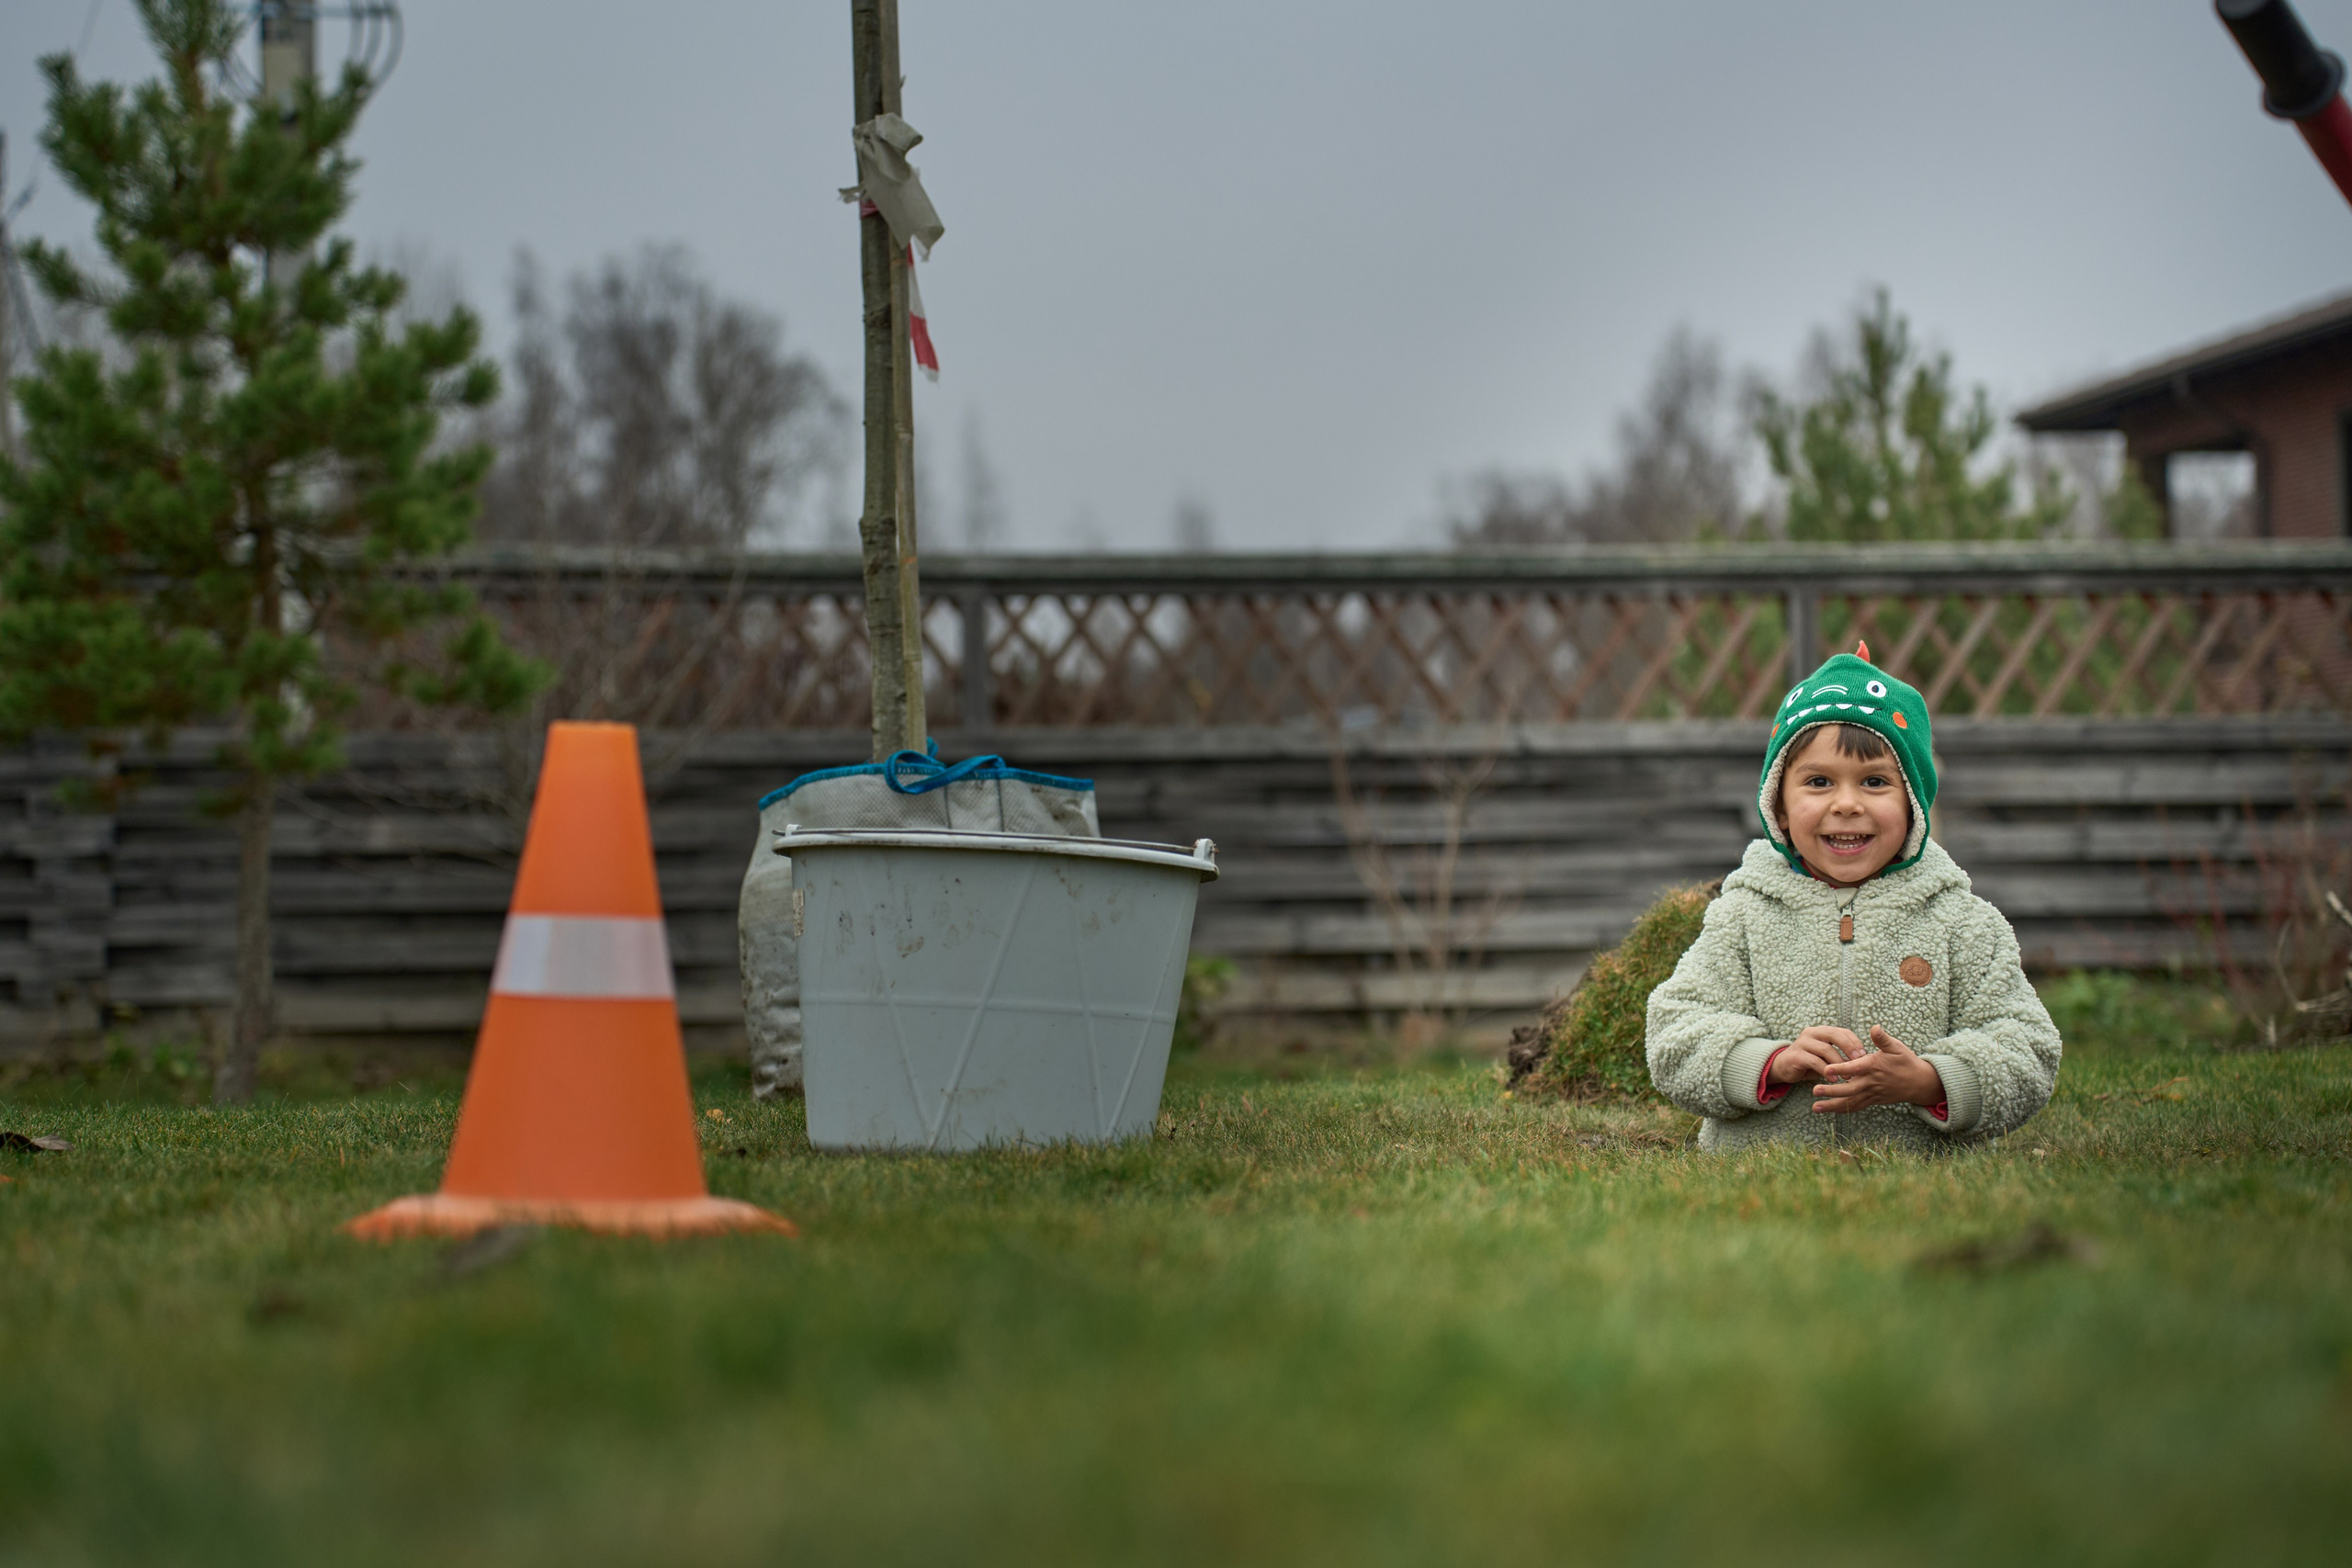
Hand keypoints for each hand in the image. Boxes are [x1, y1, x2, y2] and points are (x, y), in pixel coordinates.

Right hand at [1769, 1027, 1865, 1085]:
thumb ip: (1841, 1056)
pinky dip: (1826, 1070)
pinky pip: (1815, 1061)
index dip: (1855, 1042)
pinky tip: (1833, 1079)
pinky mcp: (1796, 1055)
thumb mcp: (1826, 1057)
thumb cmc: (1809, 1062)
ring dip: (1839, 1063)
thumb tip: (1864, 1061)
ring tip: (1847, 1075)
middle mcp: (1811, 1033)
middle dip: (1849, 1048)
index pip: (1842, 1031)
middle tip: (1860, 1061)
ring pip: (1826, 1049)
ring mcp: (1802, 1043)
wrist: (1783, 1068)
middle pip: (1834, 1035)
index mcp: (1821, 1031)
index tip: (1865, 1055)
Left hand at [1810, 1025, 1943, 1112]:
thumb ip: (1883, 1039)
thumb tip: (1874, 1027)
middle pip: (1849, 1089)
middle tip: (1814, 1090)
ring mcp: (1872, 1093)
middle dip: (1831, 1091)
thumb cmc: (1906, 1061)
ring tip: (1814, 1108)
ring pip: (1851, 1102)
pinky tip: (1827, 1110)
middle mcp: (1871, 1082)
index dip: (1841, 1068)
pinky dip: (1842, 1109)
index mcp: (1874, 1066)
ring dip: (1832, 1105)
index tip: (1826, 1069)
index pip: (1856, 1068)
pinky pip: (1856, 1106)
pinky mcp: (1872, 1100)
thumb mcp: (1897, 1047)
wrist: (1920, 1083)